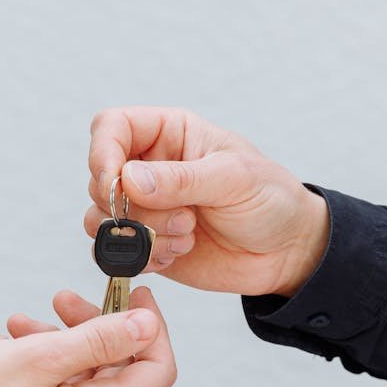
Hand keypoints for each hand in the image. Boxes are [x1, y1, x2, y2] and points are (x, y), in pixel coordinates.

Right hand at [0, 287, 174, 386]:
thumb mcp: (35, 360)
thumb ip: (97, 341)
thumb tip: (147, 324)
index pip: (157, 370)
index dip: (152, 327)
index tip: (132, 294)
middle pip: (121, 371)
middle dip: (96, 327)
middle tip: (61, 298)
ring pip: (88, 379)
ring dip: (63, 343)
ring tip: (21, 324)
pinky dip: (48, 367)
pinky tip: (15, 348)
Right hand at [85, 107, 329, 296]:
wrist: (286, 251)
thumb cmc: (269, 200)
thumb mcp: (234, 178)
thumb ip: (181, 178)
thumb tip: (129, 179)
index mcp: (169, 134)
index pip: (111, 127)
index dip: (102, 152)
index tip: (114, 182)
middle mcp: (149, 168)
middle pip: (100, 179)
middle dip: (132, 206)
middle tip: (183, 218)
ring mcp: (145, 208)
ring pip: (101, 219)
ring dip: (140, 235)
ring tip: (186, 236)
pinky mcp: (145, 244)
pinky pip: (116, 253)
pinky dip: (142, 258)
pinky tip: (178, 253)